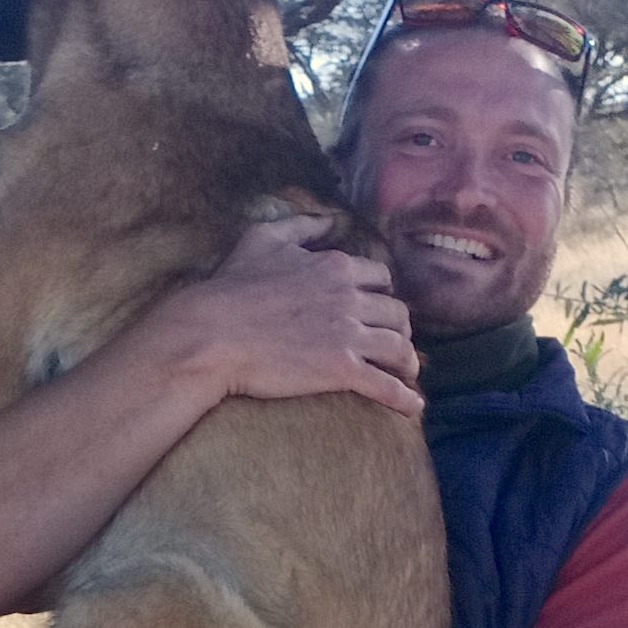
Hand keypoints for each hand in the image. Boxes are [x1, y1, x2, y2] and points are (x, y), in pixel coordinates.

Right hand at [157, 214, 423, 419]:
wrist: (213, 332)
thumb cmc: (231, 285)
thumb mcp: (264, 238)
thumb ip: (302, 225)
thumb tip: (329, 219)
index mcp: (336, 266)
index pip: (379, 277)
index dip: (381, 293)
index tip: (377, 307)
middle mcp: (350, 297)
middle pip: (397, 312)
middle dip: (399, 327)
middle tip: (395, 342)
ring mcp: (348, 334)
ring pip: (399, 347)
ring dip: (408, 361)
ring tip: (408, 373)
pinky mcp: (341, 370)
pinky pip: (386, 385)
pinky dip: (404, 398)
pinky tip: (414, 408)